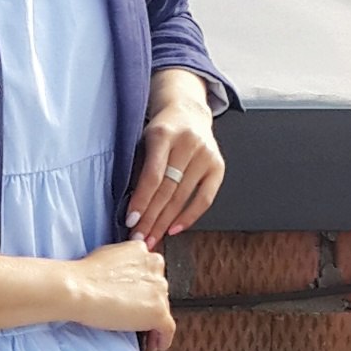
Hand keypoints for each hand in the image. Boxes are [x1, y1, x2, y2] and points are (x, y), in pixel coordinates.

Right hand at [66, 239, 175, 350]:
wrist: (80, 289)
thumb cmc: (85, 275)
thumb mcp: (108, 255)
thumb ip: (124, 263)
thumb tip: (124, 276)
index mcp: (141, 250)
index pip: (150, 270)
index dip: (144, 286)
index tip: (139, 297)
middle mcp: (155, 266)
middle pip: (158, 289)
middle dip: (149, 303)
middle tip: (138, 317)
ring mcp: (159, 289)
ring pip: (163, 308)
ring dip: (154, 321)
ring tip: (145, 334)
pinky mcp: (159, 312)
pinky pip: (168, 329)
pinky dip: (163, 339)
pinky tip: (156, 345)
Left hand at [126, 87, 224, 247]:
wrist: (188, 112)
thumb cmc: (161, 131)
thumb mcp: (144, 140)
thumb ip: (139, 168)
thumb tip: (132, 208)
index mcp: (163, 134)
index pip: (152, 175)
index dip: (142, 200)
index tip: (131, 221)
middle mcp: (188, 143)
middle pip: (168, 189)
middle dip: (151, 218)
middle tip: (139, 238)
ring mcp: (206, 155)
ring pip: (183, 197)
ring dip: (166, 222)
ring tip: (153, 237)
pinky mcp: (218, 166)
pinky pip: (205, 199)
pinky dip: (189, 217)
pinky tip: (174, 229)